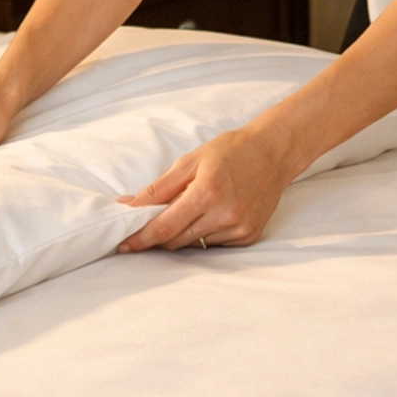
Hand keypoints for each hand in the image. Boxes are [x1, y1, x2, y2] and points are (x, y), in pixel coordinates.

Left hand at [116, 126, 288, 252]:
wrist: (273, 152)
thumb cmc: (229, 151)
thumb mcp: (189, 161)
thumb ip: (157, 189)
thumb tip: (127, 206)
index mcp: (205, 193)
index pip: (164, 228)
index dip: (140, 239)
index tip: (123, 245)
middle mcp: (224, 215)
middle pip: (176, 241)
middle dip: (158, 236)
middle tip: (150, 223)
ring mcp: (238, 228)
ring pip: (195, 245)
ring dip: (183, 234)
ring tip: (192, 209)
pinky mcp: (249, 236)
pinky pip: (215, 245)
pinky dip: (205, 234)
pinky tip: (213, 215)